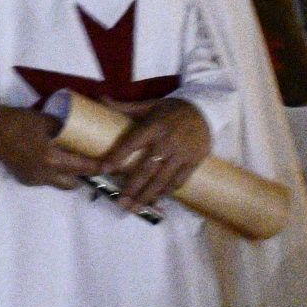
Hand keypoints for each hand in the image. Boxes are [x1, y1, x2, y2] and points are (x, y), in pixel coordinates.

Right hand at [0, 101, 96, 189]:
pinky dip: (52, 174)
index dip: (97, 167)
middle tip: (90, 165)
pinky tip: (51, 161)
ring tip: (72, 163)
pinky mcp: (24, 179)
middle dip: (83, 177)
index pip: (82, 167)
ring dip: (67, 176)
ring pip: (58, 184)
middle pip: (72, 183)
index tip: (110, 166)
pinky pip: (45, 180)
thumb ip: (63, 128)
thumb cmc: (19, 121)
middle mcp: (44, 174)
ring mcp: (33, 179)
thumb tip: (78, 129)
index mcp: (52, 159)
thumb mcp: (46, 120)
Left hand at [97, 99, 212, 210]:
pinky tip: (157, 199)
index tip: (103, 169)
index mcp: (154, 126)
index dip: (117, 157)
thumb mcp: (150, 105)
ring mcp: (182, 153)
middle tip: (121, 202)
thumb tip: (101, 98)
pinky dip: (167, 191)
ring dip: (148, 195)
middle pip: (146, 169)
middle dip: (133, 187)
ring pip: (162, 179)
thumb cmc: (172, 109)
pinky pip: (179, 180)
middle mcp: (167, 141)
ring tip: (136, 207)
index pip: (131, 143)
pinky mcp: (194, 160)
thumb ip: (125, 107)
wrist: (205, 109)